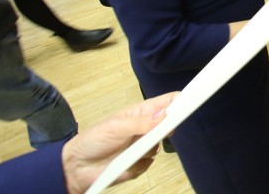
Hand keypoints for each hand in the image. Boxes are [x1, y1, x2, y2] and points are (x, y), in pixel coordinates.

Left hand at [61, 92, 178, 193]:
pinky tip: (125, 164)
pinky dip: (139, 165)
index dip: (179, 100)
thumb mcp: (115, 127)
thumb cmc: (93, 140)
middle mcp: (144, 128)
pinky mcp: (139, 164)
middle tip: (161, 132)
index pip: (165, 102)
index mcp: (140, 113)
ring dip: (148, 150)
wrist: (76, 168)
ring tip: (131, 152)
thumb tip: (164, 116)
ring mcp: (142, 146)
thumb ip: (141, 122)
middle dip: (166, 129)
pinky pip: (149, 163)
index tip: (192, 99)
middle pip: (168, 125)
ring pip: (159, 146)